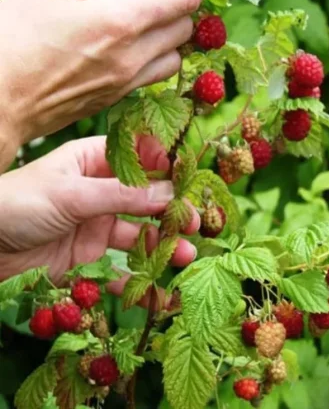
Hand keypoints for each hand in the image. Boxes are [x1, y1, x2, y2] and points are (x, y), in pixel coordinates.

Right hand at [0, 0, 217, 164]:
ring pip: (174, 55)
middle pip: (184, 25)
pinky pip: (152, 76)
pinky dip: (151, 55)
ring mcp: (126, 82)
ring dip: (165, 32)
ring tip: (128, 17)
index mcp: (120, 22)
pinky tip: (119, 44)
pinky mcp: (114, 101)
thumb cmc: (5, 41)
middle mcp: (132, 56)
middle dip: (172, 1)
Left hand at [0, 136, 198, 297]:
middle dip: (173, 210)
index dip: (168, 165)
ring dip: (163, 243)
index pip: (142, 155)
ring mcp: (96, 223)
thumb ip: (123, 195)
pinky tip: (154, 288)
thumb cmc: (15, 205)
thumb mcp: (71, 195)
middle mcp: (100, 189)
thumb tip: (171, 193)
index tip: (192, 181)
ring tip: (183, 256)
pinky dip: (139, 278)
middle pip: (148, 197)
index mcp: (94, 160)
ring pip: (141, 232)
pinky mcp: (88, 255)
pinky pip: (121, 266)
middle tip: (195, 223)